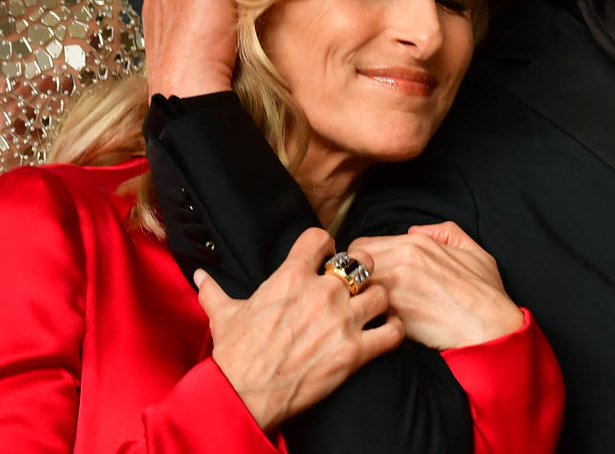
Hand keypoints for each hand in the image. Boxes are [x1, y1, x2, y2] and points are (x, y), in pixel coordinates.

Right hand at [196, 227, 403, 431]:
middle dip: (362, 272)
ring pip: (382, 294)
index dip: (328, 247)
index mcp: (290, 276)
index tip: (327, 258)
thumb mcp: (223, 316)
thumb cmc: (233, 355)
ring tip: (372, 311)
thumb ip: (215, 292)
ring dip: (379, 302)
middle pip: (362, 263)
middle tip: (356, 286)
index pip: (322, 239)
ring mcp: (341, 322)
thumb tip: (199, 277)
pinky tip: (386, 333)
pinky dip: (395, 331)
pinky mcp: (354, 352)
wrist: (241, 395)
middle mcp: (321, 293)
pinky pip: (392, 332)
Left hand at [351, 222, 524, 349]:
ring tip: (369, 312)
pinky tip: (380, 327)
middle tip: (362, 296)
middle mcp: (400, 259)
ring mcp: (394, 287)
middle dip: (352, 280)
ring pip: (351, 288)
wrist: (491, 329)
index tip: (368, 276)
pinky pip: (364, 313)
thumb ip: (445, 233)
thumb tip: (418, 231)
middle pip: (350, 265)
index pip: (361, 246)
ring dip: (356, 300)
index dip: (362, 263)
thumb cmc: (486, 295)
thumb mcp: (474, 252)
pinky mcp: (391, 315)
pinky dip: (367, 320)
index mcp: (415, 243)